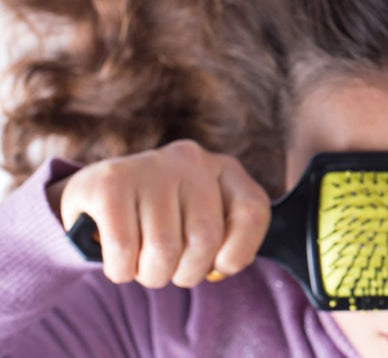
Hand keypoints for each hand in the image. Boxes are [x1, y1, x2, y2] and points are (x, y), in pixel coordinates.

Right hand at [50, 139, 270, 286]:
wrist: (89, 204)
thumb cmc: (157, 223)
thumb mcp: (199, 223)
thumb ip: (223, 241)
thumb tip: (224, 265)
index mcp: (223, 169)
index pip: (253, 211)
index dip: (238, 251)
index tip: (218, 265)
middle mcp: (191, 159)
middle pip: (206, 237)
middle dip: (187, 272)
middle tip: (168, 269)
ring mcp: (151, 166)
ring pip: (164, 248)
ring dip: (152, 274)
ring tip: (141, 265)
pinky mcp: (110, 182)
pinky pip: (125, 249)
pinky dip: (121, 270)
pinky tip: (118, 262)